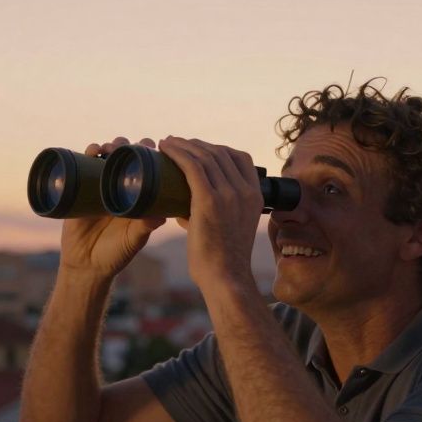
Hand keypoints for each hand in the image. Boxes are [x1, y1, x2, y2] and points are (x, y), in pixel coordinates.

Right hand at [58, 137, 166, 280]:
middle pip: (124, 157)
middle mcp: (118, 187)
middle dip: (127, 146)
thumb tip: (161, 216)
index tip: (152, 146)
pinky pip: (82, 166)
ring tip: (110, 148)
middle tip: (128, 146)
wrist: (86, 266)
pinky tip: (92, 150)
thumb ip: (145, 227)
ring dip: (109, 146)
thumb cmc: (116, 254)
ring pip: (104, 157)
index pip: (146, 166)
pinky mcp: (79, 190)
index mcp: (137, 195)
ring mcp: (98, 187)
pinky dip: (87, 153)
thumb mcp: (133, 240)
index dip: (149, 153)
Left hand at [158, 136, 260, 291]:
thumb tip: (181, 208)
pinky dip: (177, 153)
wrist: (226, 278)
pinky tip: (165, 148)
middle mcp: (245, 190)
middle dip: (196, 144)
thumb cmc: (222, 260)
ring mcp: (229, 194)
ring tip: (167, 143)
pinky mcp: (209, 200)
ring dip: (183, 145)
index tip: (198, 149)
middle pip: (219, 153)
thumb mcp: (230, 229)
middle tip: (177, 144)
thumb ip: (213, 214)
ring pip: (204, 156)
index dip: (217, 148)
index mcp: (255, 195)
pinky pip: (192, 166)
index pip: (240, 158)